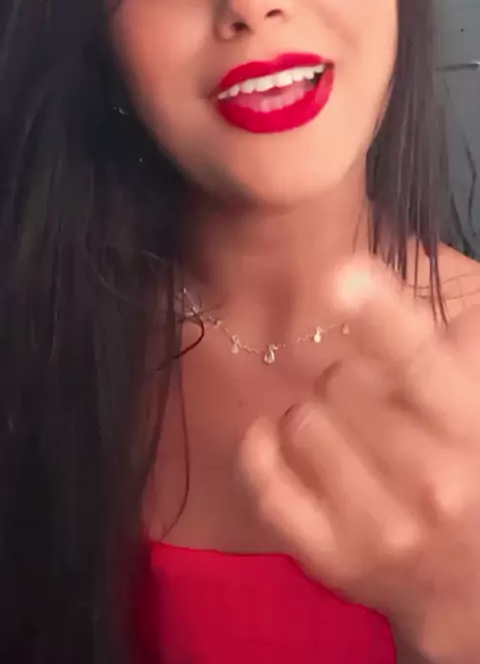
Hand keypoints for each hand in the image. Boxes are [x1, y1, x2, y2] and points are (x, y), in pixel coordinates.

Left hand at [239, 259, 479, 663]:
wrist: (472, 585)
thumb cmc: (470, 464)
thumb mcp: (476, 398)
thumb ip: (459, 341)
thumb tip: (413, 281)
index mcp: (466, 426)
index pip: (417, 359)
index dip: (379, 312)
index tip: (343, 275)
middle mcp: (429, 481)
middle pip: (339, 380)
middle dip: (345, 375)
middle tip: (368, 399)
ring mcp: (378, 527)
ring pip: (299, 421)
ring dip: (310, 414)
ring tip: (343, 432)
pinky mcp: (331, 558)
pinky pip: (266, 479)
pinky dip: (264, 449)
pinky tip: (284, 442)